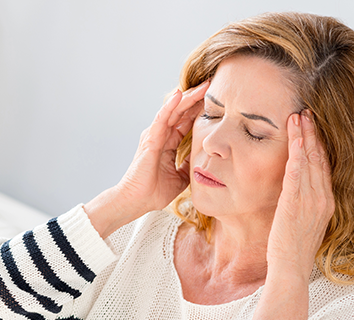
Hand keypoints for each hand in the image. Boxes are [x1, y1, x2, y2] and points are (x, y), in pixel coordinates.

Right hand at [84, 82, 208, 237]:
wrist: (136, 202)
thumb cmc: (153, 192)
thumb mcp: (181, 177)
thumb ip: (190, 164)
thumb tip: (204, 159)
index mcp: (168, 143)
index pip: (186, 120)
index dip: (200, 110)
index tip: (217, 100)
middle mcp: (161, 135)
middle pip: (181, 111)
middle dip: (197, 98)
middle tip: (213, 84)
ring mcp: (154, 135)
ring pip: (173, 110)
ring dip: (187, 97)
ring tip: (203, 85)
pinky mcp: (149, 139)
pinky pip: (161, 119)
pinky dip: (170, 106)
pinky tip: (179, 95)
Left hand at [250, 111, 333, 319]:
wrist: (291, 270)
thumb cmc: (291, 250)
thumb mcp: (301, 223)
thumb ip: (301, 205)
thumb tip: (292, 194)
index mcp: (326, 202)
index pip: (324, 166)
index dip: (319, 144)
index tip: (313, 126)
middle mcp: (323, 198)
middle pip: (320, 158)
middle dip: (313, 133)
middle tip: (308, 111)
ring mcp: (311, 200)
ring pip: (310, 160)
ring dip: (304, 136)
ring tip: (299, 115)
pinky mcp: (296, 204)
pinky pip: (297, 171)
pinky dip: (296, 151)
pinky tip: (294, 135)